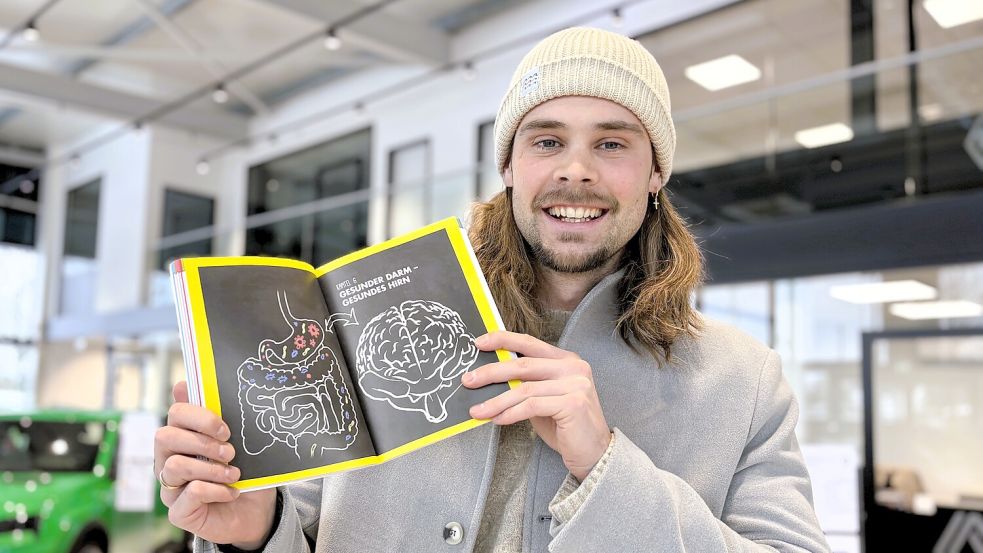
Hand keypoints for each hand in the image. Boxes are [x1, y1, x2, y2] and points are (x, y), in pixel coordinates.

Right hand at [155, 381, 276, 547]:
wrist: (255, 512)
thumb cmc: (244, 472)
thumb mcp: (239, 442)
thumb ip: (217, 417)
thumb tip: (185, 385)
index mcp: (181, 438)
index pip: (176, 414)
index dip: (200, 417)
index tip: (225, 429)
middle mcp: (168, 461)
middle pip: (165, 436)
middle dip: (202, 441)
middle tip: (230, 451)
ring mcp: (170, 487)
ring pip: (175, 465)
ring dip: (211, 467)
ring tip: (234, 473)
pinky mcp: (178, 512)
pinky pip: (191, 493)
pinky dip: (217, 490)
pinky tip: (232, 492)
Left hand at [463, 331, 611, 480]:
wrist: (595, 452)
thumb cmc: (565, 426)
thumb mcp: (543, 398)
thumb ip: (525, 384)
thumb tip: (490, 377)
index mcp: (566, 360)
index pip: (530, 343)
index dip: (503, 340)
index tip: (479, 343)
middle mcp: (573, 367)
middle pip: (523, 364)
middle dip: (491, 373)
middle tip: (468, 381)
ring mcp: (576, 384)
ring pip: (525, 389)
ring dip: (496, 401)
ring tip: (477, 410)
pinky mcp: (573, 404)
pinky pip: (532, 406)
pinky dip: (511, 413)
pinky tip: (498, 419)